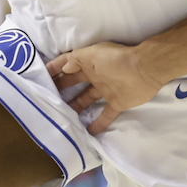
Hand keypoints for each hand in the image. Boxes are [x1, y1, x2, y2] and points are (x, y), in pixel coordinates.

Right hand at [48, 41, 162, 135]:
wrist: (145, 69)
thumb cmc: (117, 59)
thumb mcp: (93, 54)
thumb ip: (77, 60)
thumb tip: (64, 68)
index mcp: (89, 62)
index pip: (67, 63)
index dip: (55, 68)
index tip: (41, 77)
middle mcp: (96, 75)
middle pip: (75, 83)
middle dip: (62, 89)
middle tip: (48, 99)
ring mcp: (106, 90)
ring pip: (87, 99)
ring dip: (76, 107)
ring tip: (62, 117)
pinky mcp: (118, 103)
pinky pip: (105, 115)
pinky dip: (98, 124)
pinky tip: (87, 132)